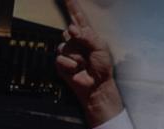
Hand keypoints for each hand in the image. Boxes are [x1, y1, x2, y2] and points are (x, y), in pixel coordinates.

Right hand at [56, 0, 122, 126]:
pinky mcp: (61, 63)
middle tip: (88, 54)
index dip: (73, 6)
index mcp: (87, 34)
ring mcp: (68, 51)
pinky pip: (61, 58)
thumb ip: (87, 36)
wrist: (97, 86)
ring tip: (84, 64)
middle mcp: (76, 41)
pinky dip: (70, 64)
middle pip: (70, 31)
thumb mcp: (100, 47)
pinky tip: (77, 69)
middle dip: (78, 40)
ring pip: (66, 46)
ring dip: (77, 56)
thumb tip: (71, 29)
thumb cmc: (102, 67)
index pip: (78, 17)